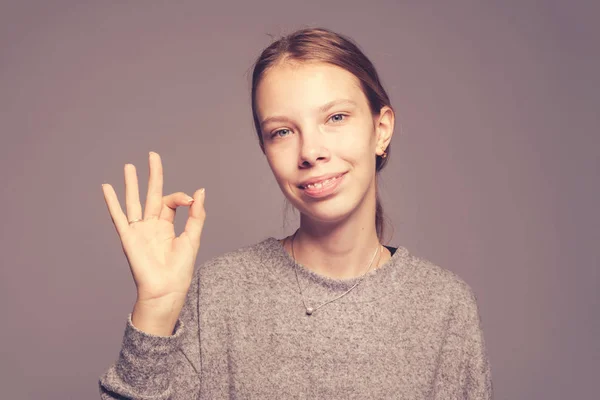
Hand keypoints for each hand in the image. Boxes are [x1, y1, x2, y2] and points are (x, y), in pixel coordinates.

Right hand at [101, 152, 205, 316]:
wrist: (166, 289)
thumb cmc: (180, 269)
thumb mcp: (192, 238)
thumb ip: (196, 215)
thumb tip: (200, 191)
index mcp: (167, 226)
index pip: (170, 201)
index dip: (180, 197)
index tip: (190, 201)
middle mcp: (151, 225)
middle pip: (150, 195)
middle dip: (152, 175)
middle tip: (153, 155)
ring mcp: (139, 230)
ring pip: (133, 202)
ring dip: (131, 184)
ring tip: (129, 166)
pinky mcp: (128, 237)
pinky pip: (118, 217)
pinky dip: (112, 202)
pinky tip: (106, 188)